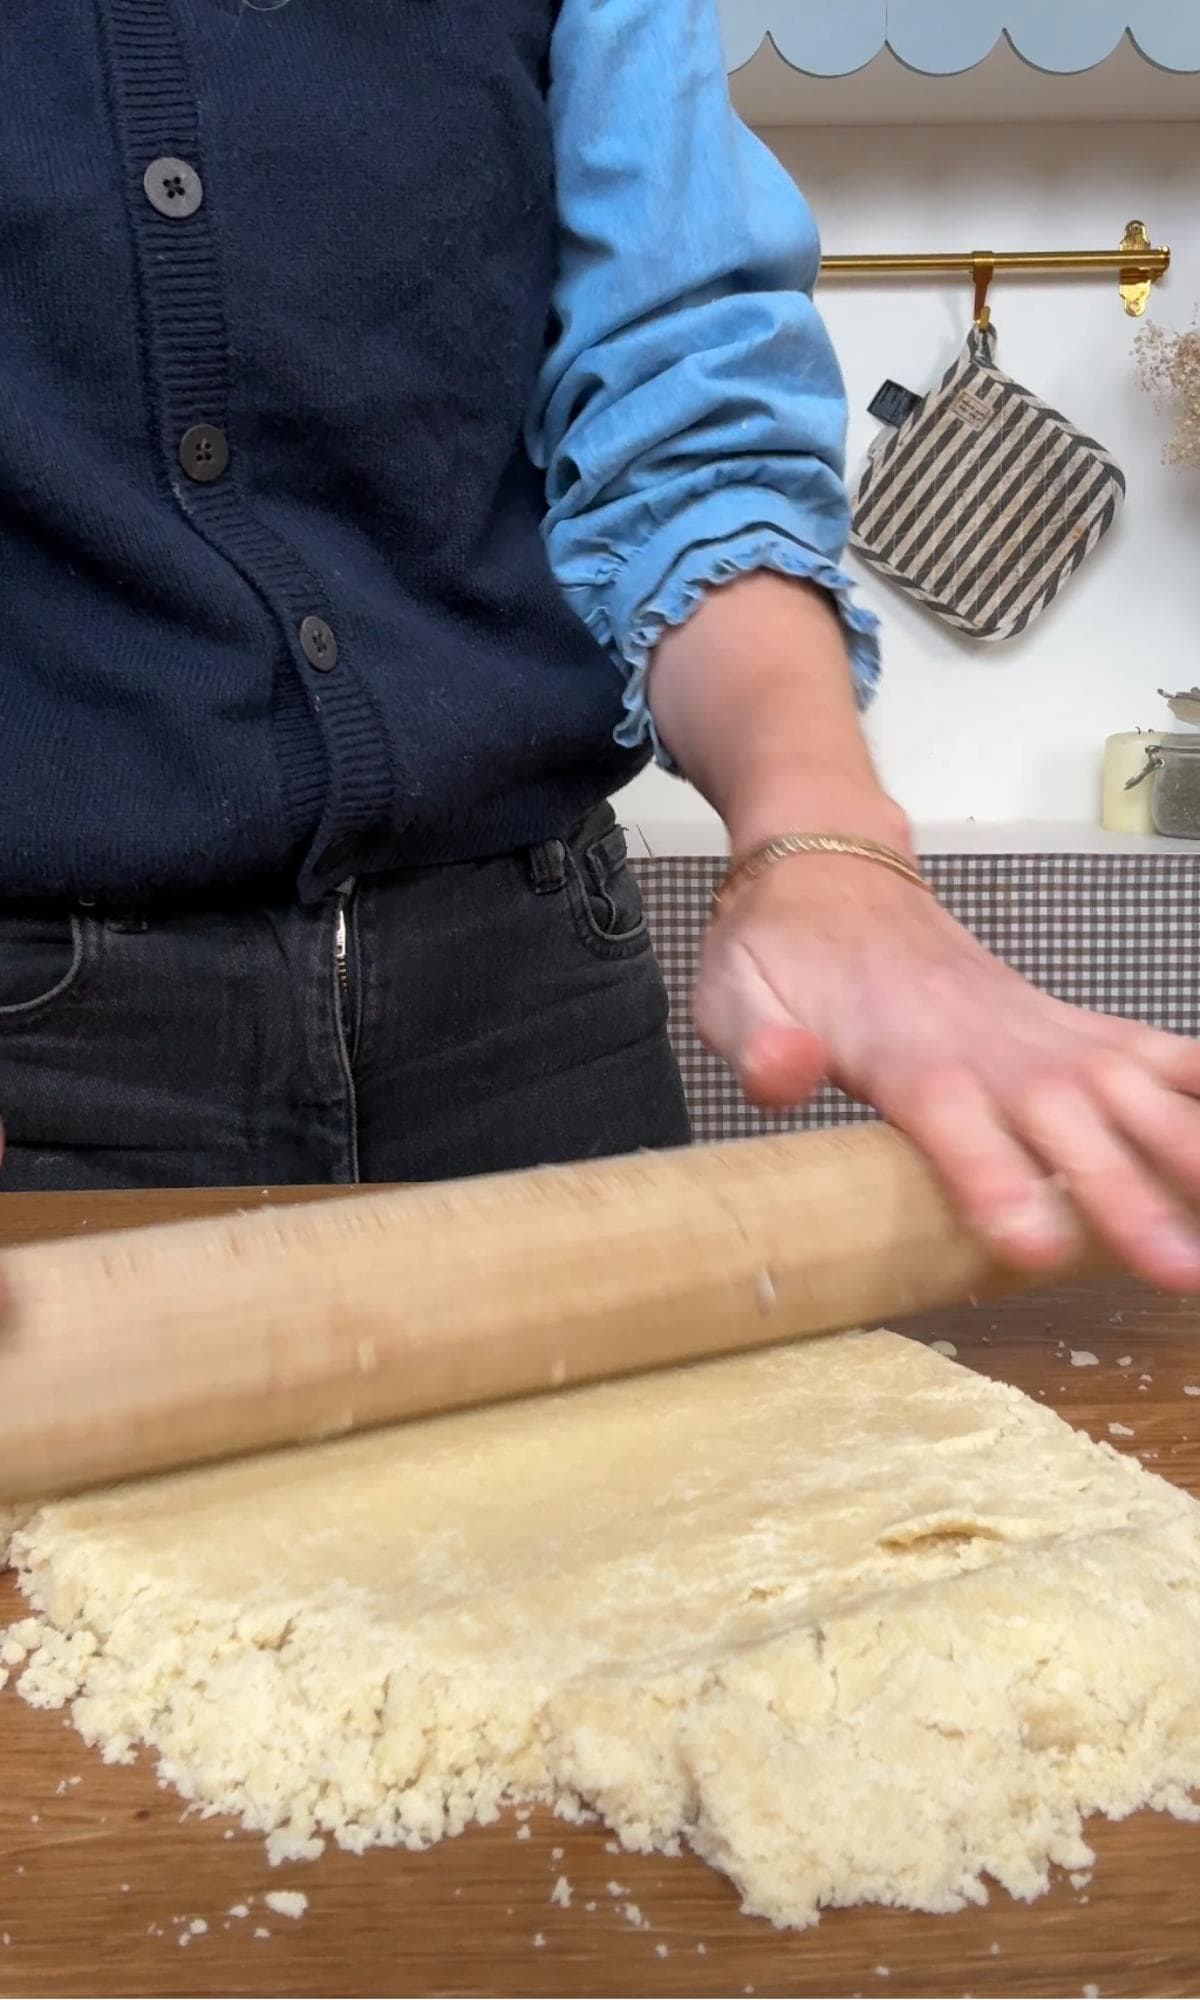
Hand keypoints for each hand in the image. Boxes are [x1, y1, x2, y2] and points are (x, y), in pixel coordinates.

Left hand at [693, 857, 1199, 1291]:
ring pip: (1135, 1090)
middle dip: (1125, 1193)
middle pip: (1067, 1121)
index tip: (1035, 1245)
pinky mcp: (1071, 1028)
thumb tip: (782, 1074)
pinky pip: (1158, 1053)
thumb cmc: (780, 955)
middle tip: (1179, 1268)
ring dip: (1193, 1150)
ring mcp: (1043, 1033)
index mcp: (905, 1054)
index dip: (993, 1182)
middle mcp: (991, 1045)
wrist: (836, 873)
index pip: (952, 1123)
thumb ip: (758, 1043)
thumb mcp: (732, 995)